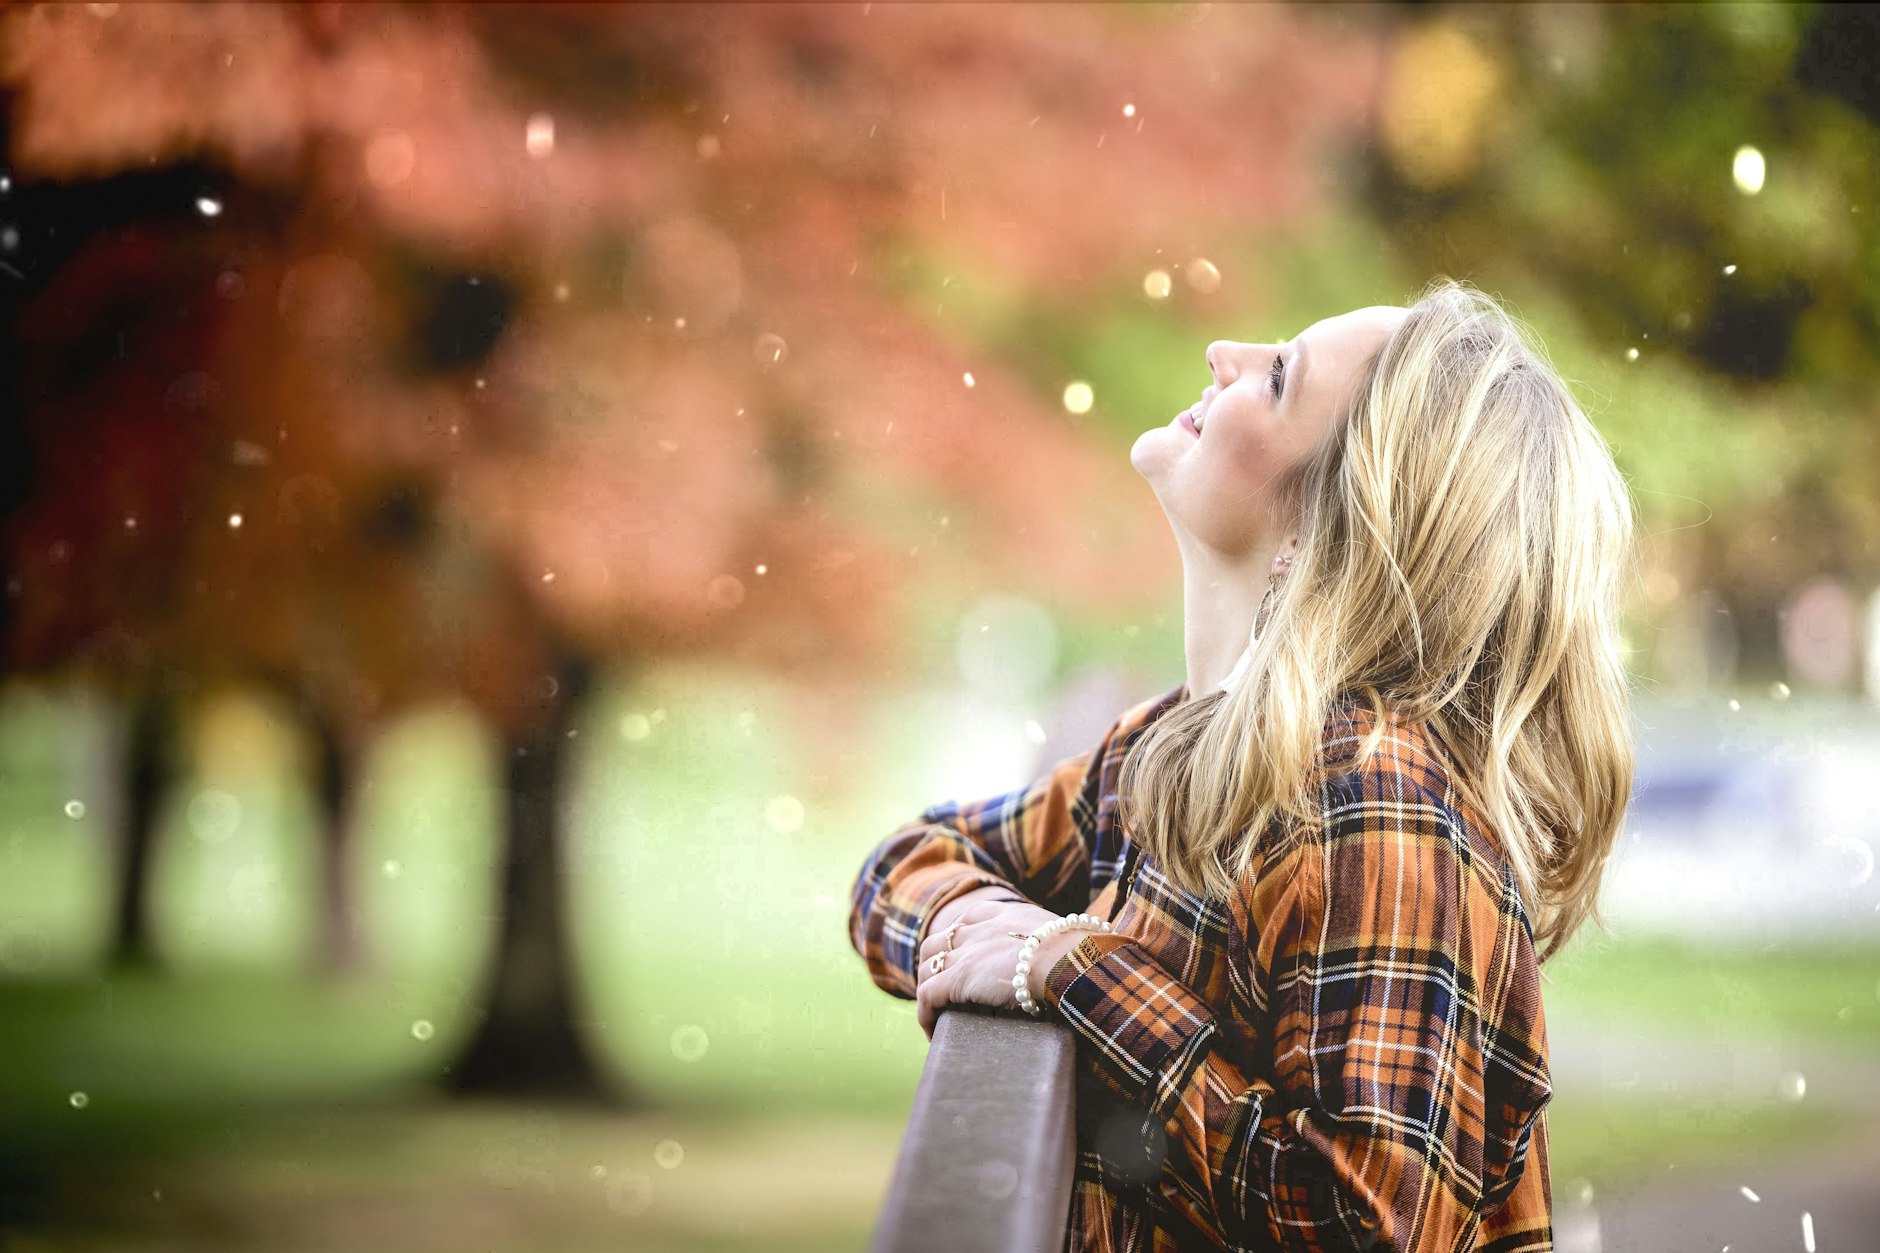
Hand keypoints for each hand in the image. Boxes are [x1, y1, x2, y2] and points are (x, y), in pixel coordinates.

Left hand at [913, 894, 1102, 1038]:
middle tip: (939, 989)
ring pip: (926, 968)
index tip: (959, 957)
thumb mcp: (1064, 938)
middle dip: (933, 963)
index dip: (958, 939)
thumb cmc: (1079, 955)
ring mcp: (965, 953)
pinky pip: (926, 996)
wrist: (1069, 960)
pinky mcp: (956, 978)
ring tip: (934, 1014)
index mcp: (1004, 916)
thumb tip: (1082, 956)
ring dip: (927, 990)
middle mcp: (979, 929)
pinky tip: (932, 1031)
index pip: (968, 919)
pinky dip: (925, 1015)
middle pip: (938, 941)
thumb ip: (1057, 944)